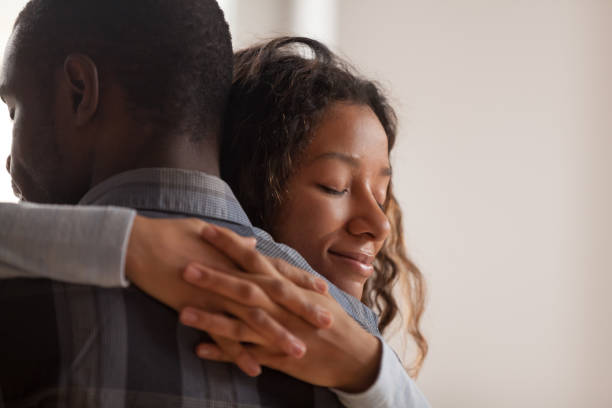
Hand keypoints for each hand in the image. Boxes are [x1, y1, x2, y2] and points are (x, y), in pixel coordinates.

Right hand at [125, 216, 329, 374]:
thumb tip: (251, 243)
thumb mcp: (207, 232)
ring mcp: (216, 293)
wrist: (137, 244)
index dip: (301, 279)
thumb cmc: (171, 234)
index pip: (277, 269)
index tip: (322, 288)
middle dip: (302, 309)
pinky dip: (238, 354)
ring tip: (299, 352)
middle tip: (327, 322)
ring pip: (254, 318)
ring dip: (277, 336)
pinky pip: (221, 336)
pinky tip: (254, 369)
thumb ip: (234, 243)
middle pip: (274, 295)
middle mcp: (233, 275)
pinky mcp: (197, 309)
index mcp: (237, 257)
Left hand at [180, 246, 381, 391]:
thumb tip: (268, 257)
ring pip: (240, 323)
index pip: (255, 259)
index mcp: (287, 286)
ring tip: (182, 312)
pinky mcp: (278, 356)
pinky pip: (246, 354)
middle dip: (215, 276)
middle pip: (244, 287)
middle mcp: (281, 305)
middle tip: (185, 265)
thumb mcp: (311, 292)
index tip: (206, 229)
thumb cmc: (332, 320)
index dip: (230, 244)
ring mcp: (279, 331)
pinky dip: (223, 353)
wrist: (353, 355)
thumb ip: (286, 275)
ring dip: (211, 318)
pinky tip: (199, 350)